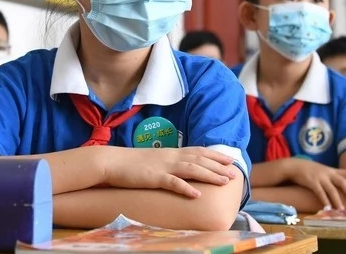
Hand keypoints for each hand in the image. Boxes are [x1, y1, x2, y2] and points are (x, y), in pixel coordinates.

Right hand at [102, 146, 239, 198]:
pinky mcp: (154, 177)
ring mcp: (163, 167)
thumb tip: (181, 169)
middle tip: (234, 173)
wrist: (112, 161)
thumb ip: (168, 162)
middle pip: (199, 159)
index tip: (229, 159)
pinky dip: (186, 188)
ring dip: (209, 175)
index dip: (215, 155)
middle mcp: (170, 157)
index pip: (198, 151)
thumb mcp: (154, 160)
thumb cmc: (131, 163)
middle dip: (218, 166)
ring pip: (191, 169)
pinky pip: (172, 182)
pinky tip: (197, 194)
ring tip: (224, 182)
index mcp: (171, 152)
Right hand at [286, 158, 345, 209]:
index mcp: (331, 170)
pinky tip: (327, 208)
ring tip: (341, 209)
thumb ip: (330, 176)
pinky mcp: (312, 182)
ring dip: (337, 200)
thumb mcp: (321, 170)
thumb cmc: (308, 169)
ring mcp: (320, 178)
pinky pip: (320, 193)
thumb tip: (339, 184)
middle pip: (341, 181)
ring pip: (331, 189)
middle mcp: (327, 173)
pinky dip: (324, 201)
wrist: (294, 166)